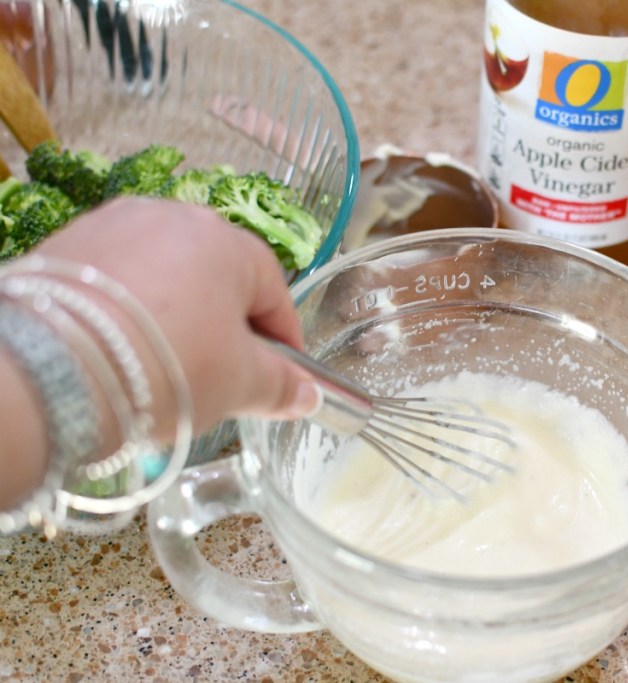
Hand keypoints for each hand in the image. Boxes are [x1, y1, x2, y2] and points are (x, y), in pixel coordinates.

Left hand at [35, 197, 318, 438]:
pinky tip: (119, 350)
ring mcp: (114, 224)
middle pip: (217, 278)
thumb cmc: (169, 368)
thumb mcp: (239, 384)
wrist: (50, 372)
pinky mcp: (65, 243)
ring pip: (164, 275)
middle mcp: (174, 216)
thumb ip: (281, 385)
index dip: (282, 341)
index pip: (274, 292)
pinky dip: (126, 310)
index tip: (281, 377)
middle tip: (219, 377)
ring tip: (162, 366)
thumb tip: (308, 394)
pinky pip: (116, 278)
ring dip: (173, 315)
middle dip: (224, 326)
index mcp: (229, 241)